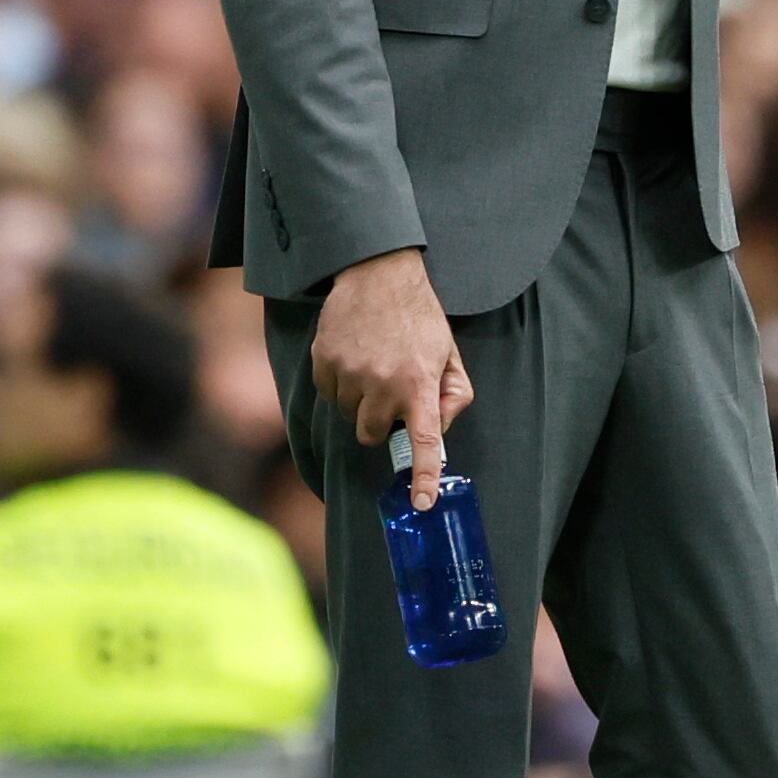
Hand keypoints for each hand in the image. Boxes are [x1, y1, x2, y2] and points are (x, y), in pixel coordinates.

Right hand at [311, 246, 473, 510]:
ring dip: (359, 399)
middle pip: (372, 434)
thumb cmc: (419, 315)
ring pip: (348, 414)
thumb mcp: (449, 352)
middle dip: (380, 421)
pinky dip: (339, 382)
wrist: (379, 272)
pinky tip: (353, 354)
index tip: (422, 504)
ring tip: (373, 362)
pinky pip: (328, 392)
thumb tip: (440, 430)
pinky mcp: (324, 362)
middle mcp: (384, 383)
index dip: (423, 477)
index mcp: (420, 383)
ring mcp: (350, 374)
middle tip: (389, 390)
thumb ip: (453, 394)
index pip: (425, 441)